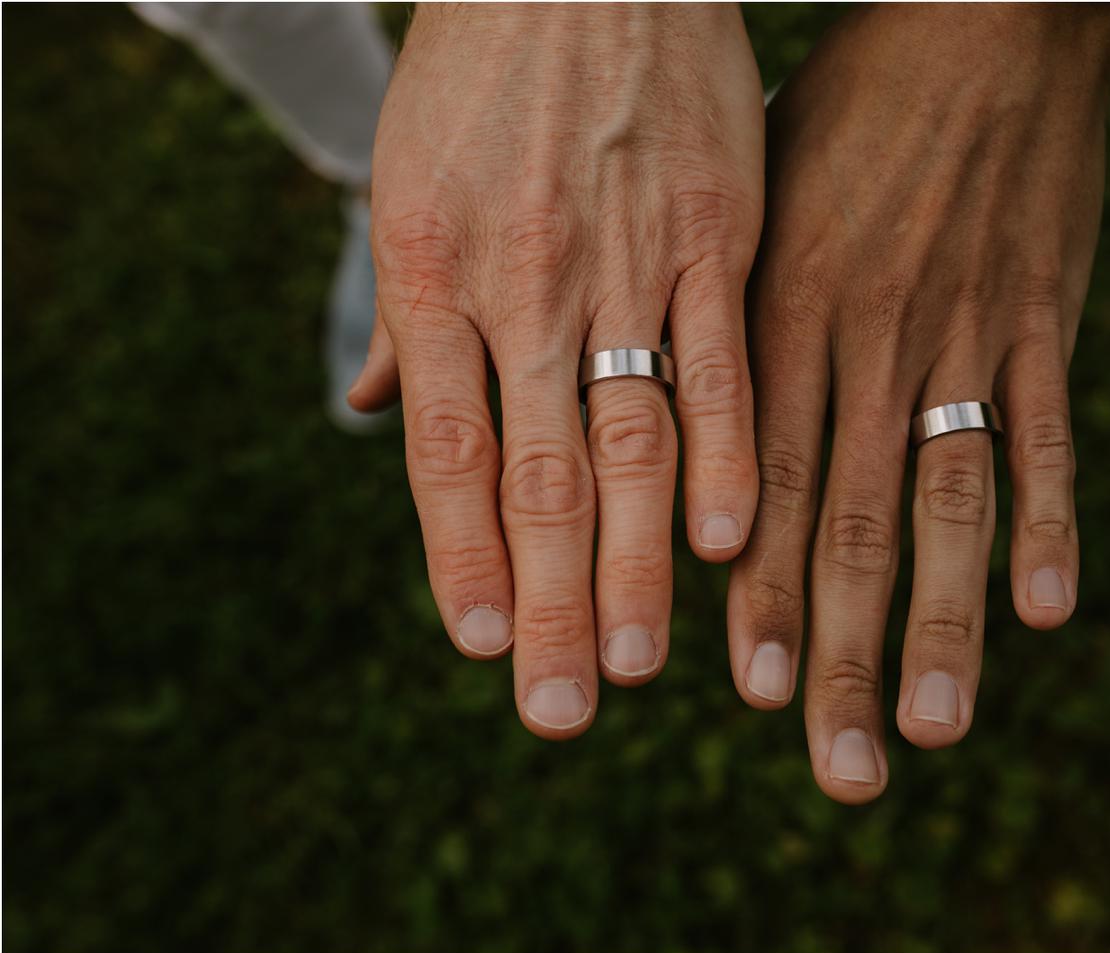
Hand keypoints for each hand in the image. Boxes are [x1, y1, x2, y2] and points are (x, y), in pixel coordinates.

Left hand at [355, 3, 762, 736]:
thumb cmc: (484, 76)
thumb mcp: (409, 181)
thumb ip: (406, 314)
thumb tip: (371, 412)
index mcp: (436, 274)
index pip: (447, 453)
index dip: (463, 560)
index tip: (485, 650)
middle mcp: (524, 282)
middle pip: (537, 472)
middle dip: (551, 602)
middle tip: (563, 708)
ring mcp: (623, 260)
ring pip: (630, 437)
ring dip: (637, 561)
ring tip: (643, 662)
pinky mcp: (714, 233)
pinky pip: (719, 359)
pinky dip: (723, 454)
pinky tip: (728, 538)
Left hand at [728, 4, 1109, 800]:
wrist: (975, 20)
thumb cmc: (835, 108)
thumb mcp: (735, 194)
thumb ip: (689, 312)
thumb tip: (614, 406)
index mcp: (776, 312)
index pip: (755, 479)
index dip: (752, 592)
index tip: (745, 691)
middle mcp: (864, 337)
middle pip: (847, 521)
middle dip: (839, 651)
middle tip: (837, 766)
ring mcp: (961, 330)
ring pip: (947, 500)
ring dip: (945, 621)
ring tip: (935, 728)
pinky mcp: (1044, 313)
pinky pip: (1046, 431)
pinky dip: (1051, 521)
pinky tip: (1047, 611)